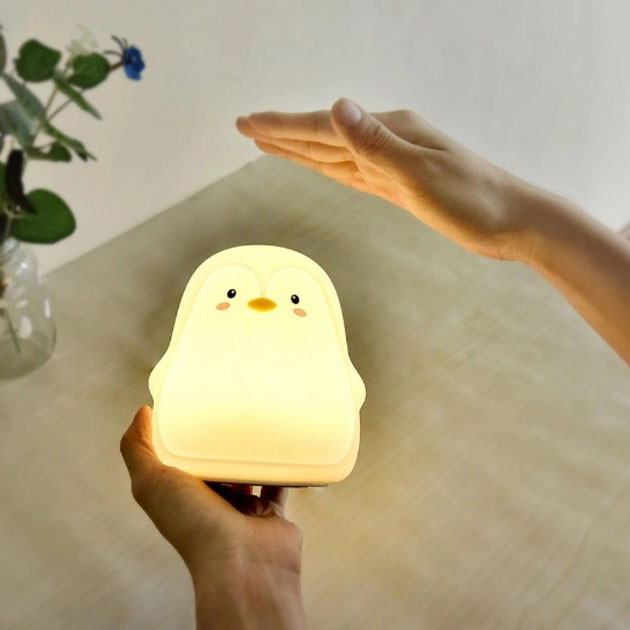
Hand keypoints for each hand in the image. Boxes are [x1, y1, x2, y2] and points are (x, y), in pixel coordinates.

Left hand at [120, 406, 305, 628]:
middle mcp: (208, 502)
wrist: (242, 564)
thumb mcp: (151, 482)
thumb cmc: (194, 526)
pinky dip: (282, 466)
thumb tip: (141, 413)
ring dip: (250, 451)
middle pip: (213, 463)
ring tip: (255, 421)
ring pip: (246, 470)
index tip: (192, 405)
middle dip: (218, 440)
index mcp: (179, 494)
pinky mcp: (270, 511)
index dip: (181, 434)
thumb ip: (137, 448)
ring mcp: (240, 507)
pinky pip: (278, 482)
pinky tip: (283, 445)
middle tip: (228, 408)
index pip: (178, 458)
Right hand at [236, 97, 529, 260]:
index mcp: (388, 133)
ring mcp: (391, 162)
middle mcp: (386, 141)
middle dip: (282, 132)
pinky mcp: (397, 183)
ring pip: (334, 153)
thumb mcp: (422, 172)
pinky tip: (321, 162)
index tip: (248, 122)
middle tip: (246, 125)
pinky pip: (351, 171)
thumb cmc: (473, 199)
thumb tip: (338, 106)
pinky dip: (329, 165)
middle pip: (322, 135)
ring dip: (300, 147)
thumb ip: (377, 142)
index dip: (283, 127)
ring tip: (271, 141)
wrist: (510, 220)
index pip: (323, 127)